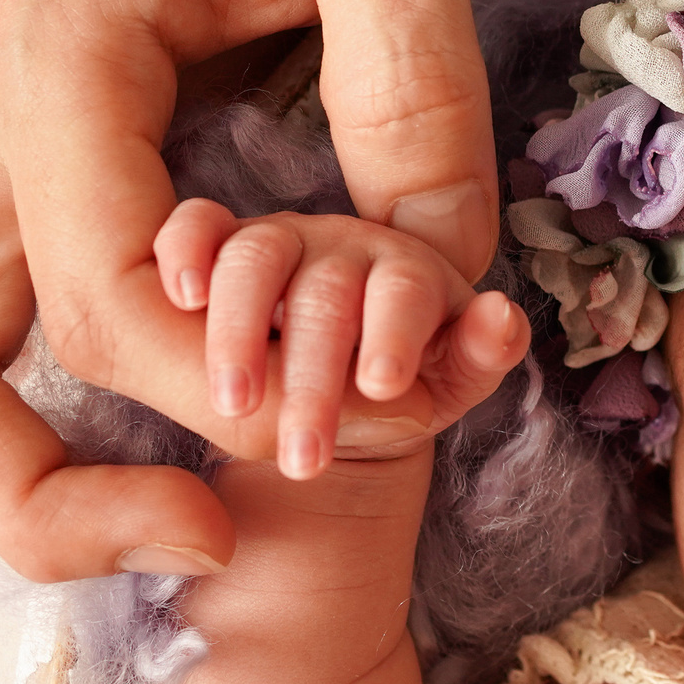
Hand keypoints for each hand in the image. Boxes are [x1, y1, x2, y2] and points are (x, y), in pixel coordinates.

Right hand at [0, 0, 557, 581]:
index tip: (346, 433)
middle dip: (34, 493)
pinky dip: (37, 391)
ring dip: (3, 458)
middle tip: (208, 535)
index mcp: (58, 55)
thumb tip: (440, 300)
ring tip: (182, 503)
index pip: (92, 297)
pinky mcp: (49, 151)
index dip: (215, 397)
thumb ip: (414, 112)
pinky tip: (185, 407)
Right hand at [153, 202, 529, 475]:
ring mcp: (280, 239)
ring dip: (238, 334)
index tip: (384, 385)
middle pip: (324, 295)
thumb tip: (504, 318)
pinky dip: (183, 249)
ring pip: (254, 261)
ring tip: (234, 407)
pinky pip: (197, 227)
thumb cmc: (403, 382)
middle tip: (305, 456)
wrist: (337, 386)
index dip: (394, 333)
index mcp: (407, 273)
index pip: (404, 292)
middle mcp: (343, 248)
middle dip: (312, 379)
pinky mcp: (220, 244)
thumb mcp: (450, 382)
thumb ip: (481, 355)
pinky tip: (180, 296)